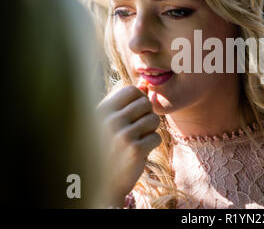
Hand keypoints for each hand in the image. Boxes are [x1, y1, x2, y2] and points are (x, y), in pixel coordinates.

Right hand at [96, 83, 159, 206]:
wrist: (103, 183)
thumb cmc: (108, 147)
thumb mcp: (110, 121)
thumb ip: (126, 102)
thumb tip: (145, 83)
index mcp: (102, 110)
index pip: (132, 90)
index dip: (139, 100)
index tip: (135, 113)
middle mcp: (110, 120)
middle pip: (146, 103)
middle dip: (146, 115)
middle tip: (136, 130)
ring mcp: (122, 135)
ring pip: (154, 119)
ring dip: (150, 130)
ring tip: (137, 140)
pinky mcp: (135, 150)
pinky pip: (157, 137)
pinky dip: (152, 144)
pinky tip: (139, 152)